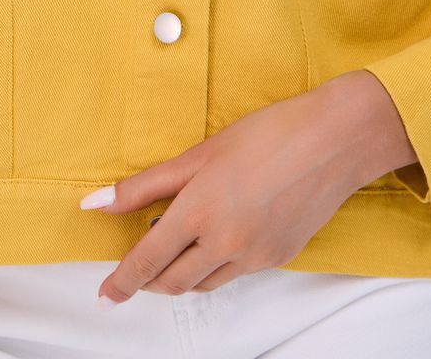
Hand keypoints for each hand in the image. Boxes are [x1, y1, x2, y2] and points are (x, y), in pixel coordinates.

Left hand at [79, 69, 417, 305]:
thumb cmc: (267, 134)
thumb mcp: (199, 153)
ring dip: (182, 275)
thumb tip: (97, 203)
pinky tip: (219, 237)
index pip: (146, 262)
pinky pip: (235, 274)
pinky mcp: (278, 258)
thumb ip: (145, 185)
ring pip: (203, 283)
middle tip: (138, 266)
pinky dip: (217, 265)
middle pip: (172, 282)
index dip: (122, 282)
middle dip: (149, 280)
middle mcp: (224, 243)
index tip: (106, 295)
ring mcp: (254, 256)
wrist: (333, 139)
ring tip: (177, 246)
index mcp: (198, 213)